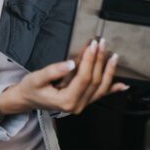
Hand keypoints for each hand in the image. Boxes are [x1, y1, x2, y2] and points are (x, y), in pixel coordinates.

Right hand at [0, 39, 126, 116]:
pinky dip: (112, 89)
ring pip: (101, 88)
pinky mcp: (83, 101)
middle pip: (95, 81)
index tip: (92, 45)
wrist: (27, 99)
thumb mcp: (37, 78)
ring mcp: (82, 105)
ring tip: (113, 56)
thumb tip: (71, 64)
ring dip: (109, 71)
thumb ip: (54, 71)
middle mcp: (77, 106)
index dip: (90, 60)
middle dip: (99, 60)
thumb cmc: (31, 88)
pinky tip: (122, 85)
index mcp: (66, 101)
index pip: (84, 78)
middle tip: (101, 44)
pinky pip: (100, 95)